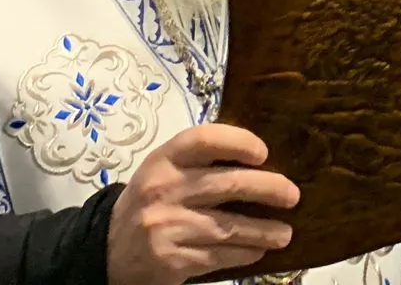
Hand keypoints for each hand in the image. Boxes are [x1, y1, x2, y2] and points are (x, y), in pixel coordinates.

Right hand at [106, 124, 299, 284]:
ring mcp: (166, 226)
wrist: (108, 249)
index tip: (263, 152)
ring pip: (228, 227)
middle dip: (268, 189)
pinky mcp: (171, 259)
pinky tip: (258, 250)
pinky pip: (219, 255)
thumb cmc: (150, 202)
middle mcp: (163, 190)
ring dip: (263, 231)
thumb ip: (200, 163)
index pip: (203, 140)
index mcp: (163, 160)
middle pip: (227, 184)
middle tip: (292, 195)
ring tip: (285, 233)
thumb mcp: (163, 172)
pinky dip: (244, 253)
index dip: (238, 142)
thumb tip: (261, 162)